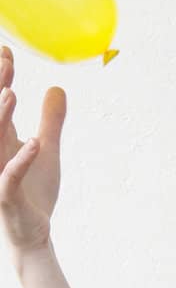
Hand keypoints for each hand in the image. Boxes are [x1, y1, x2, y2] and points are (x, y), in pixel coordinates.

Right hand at [0, 44, 65, 257]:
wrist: (33, 235)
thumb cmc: (35, 193)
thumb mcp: (47, 150)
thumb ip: (51, 120)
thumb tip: (57, 88)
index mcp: (2, 140)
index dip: (1, 78)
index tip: (7, 51)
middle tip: (5, 63)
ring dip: (0, 119)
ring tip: (11, 95)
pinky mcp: (7, 197)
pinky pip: (10, 177)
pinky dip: (22, 160)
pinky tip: (34, 144)